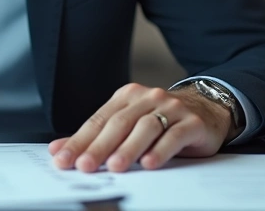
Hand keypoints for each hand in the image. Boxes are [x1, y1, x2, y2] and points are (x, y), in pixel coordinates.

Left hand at [48, 83, 231, 172]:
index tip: (63, 159)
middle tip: (85, 166)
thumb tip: (58, 150)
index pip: (98, 120)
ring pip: (146, 127)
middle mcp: (148, 98)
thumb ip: (96, 137)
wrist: (206, 110)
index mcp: (127, 96)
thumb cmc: (161, 121)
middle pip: (119, 123)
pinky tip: (149, 163)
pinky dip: (160, 150)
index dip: (79, 140)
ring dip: (128, 148)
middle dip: (99, 147)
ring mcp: (171, 108)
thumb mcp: (128, 124)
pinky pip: (174, 135)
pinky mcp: (192, 122)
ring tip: (115, 167)